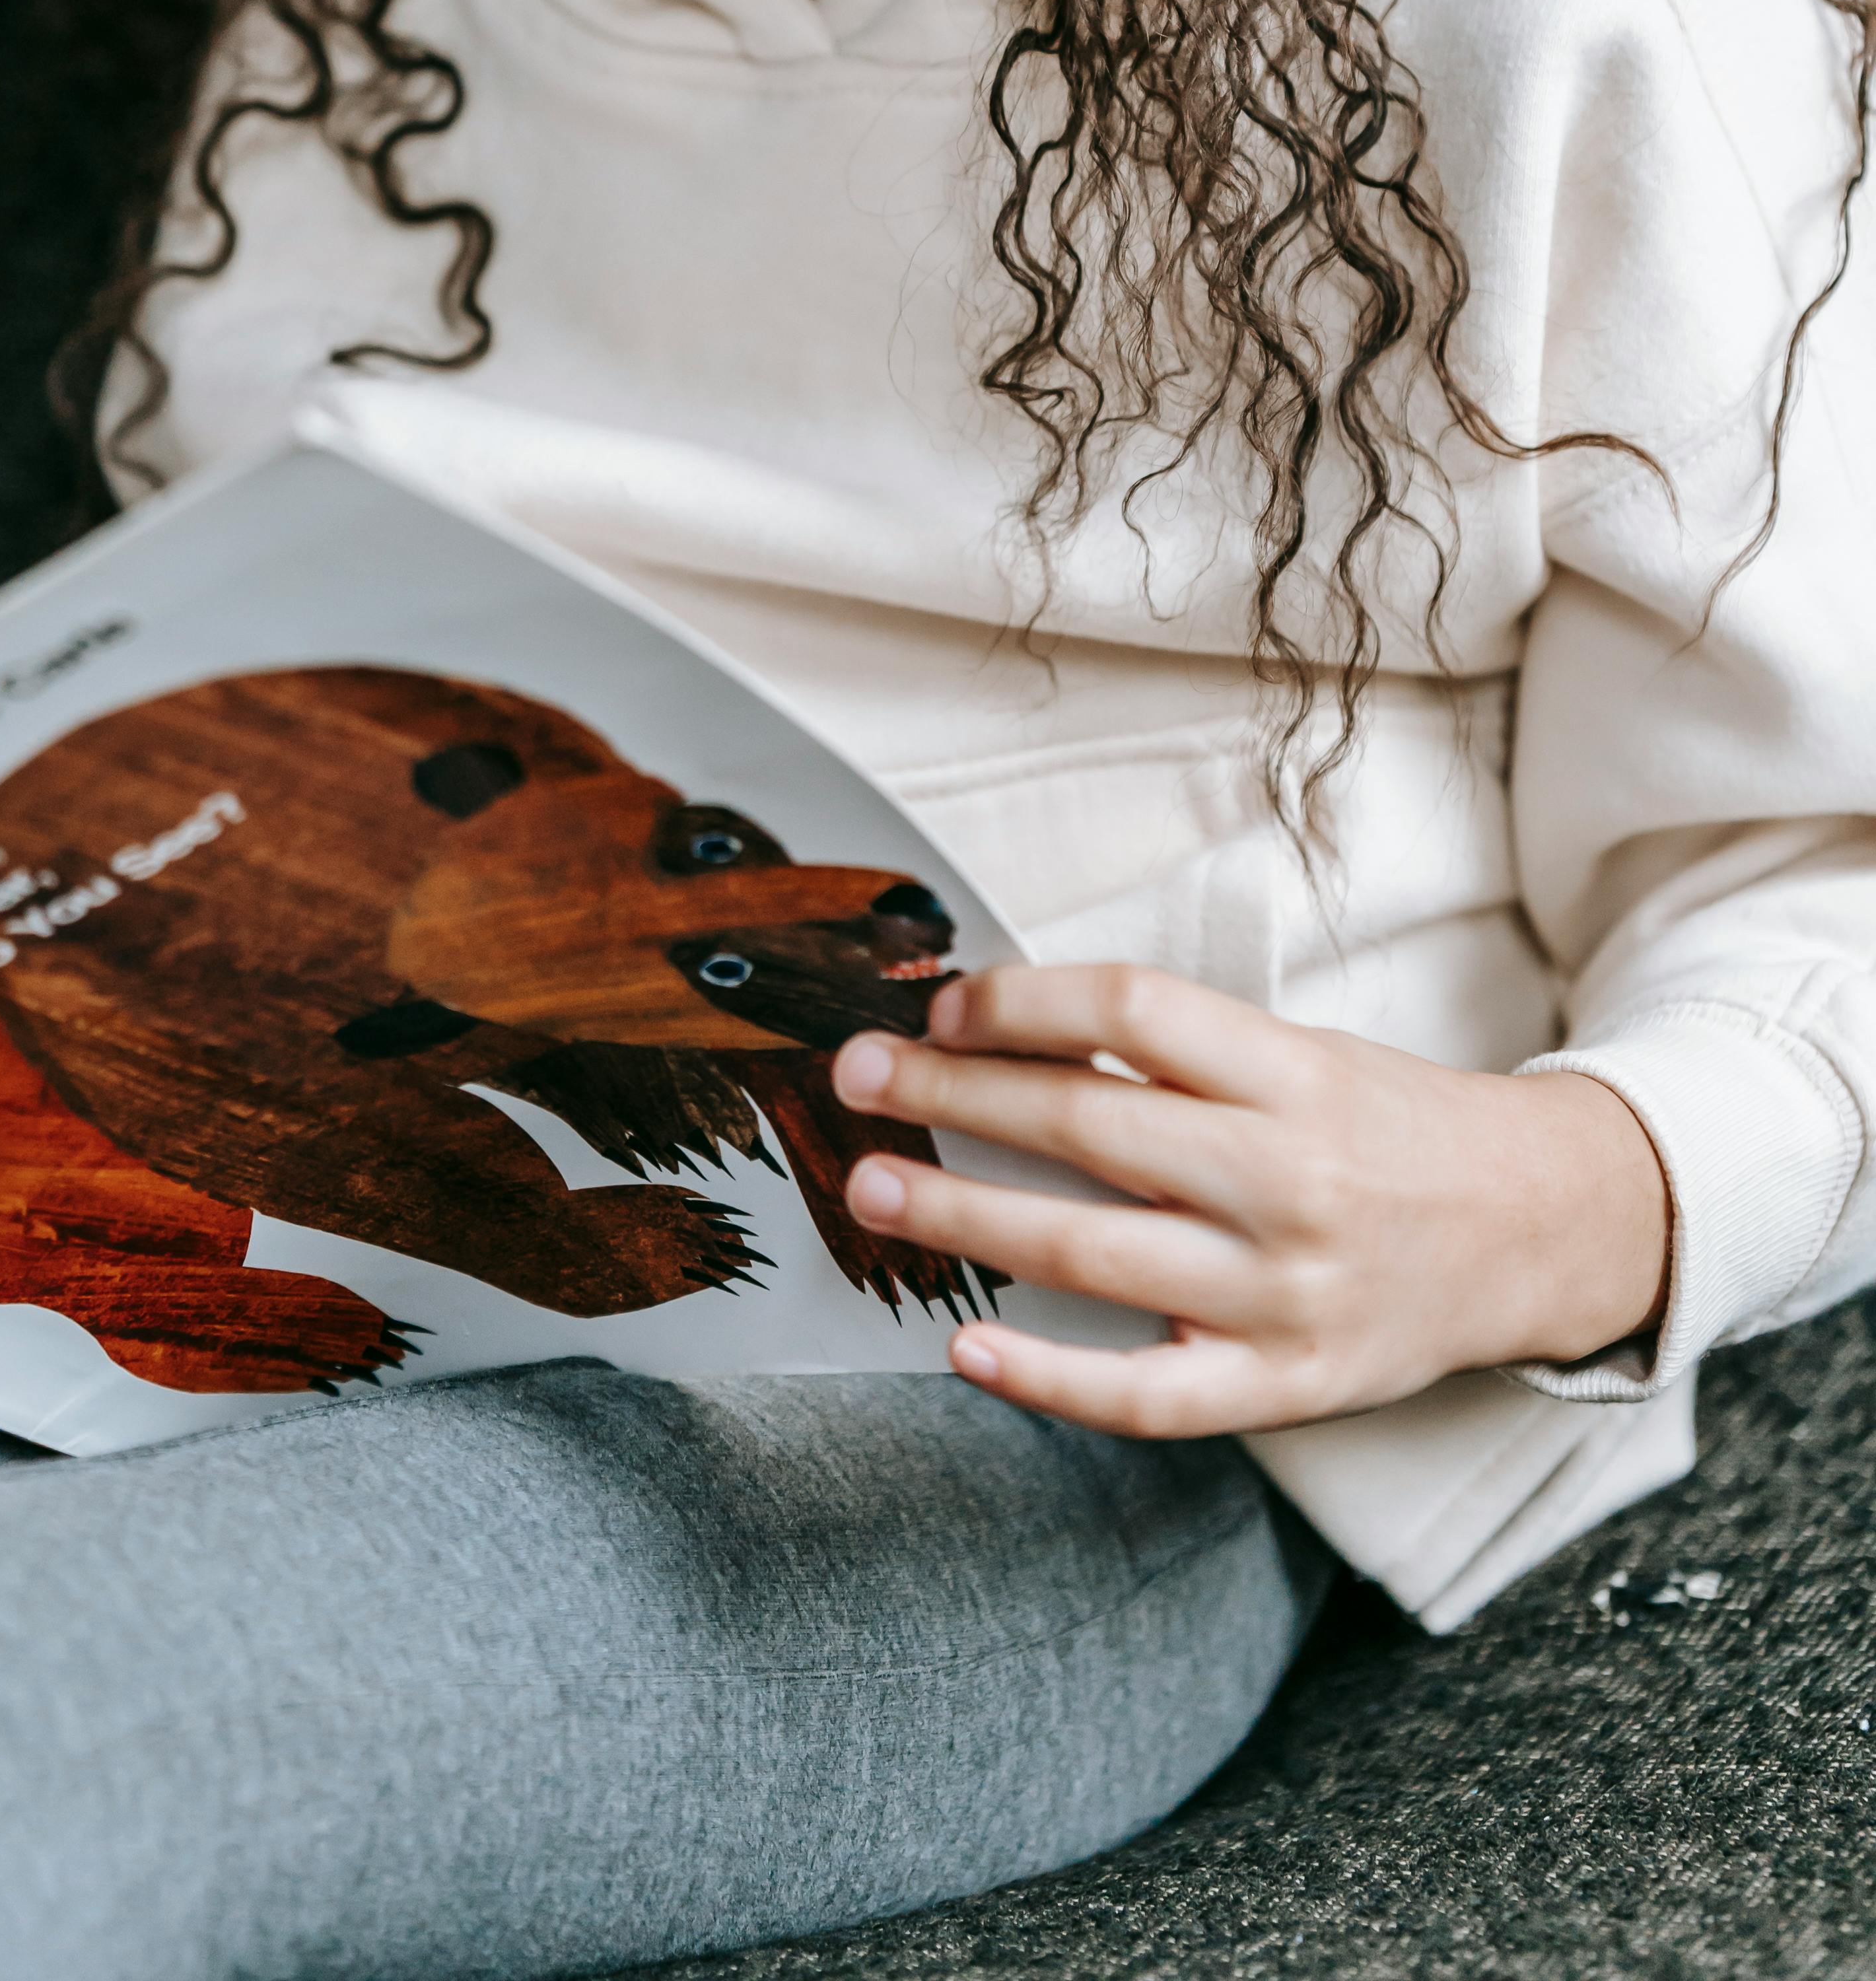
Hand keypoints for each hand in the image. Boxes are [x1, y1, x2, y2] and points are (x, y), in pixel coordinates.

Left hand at [831, 962, 1672, 1437]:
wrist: (1536, 1229)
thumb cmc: (1390, 1126)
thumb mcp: (1303, 1053)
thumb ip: (1178, 1052)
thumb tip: (1007, 1027)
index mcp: (1295, 1074)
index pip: (1135, 1010)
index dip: (1025, 999)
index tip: (943, 1002)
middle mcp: (1290, 1178)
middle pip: (1093, 1124)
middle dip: (955, 1096)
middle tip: (857, 1078)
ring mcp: (1287, 1293)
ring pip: (1097, 1253)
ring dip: (967, 1218)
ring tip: (875, 1190)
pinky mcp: (1289, 1386)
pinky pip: (1149, 1394)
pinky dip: (1049, 1377)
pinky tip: (967, 1346)